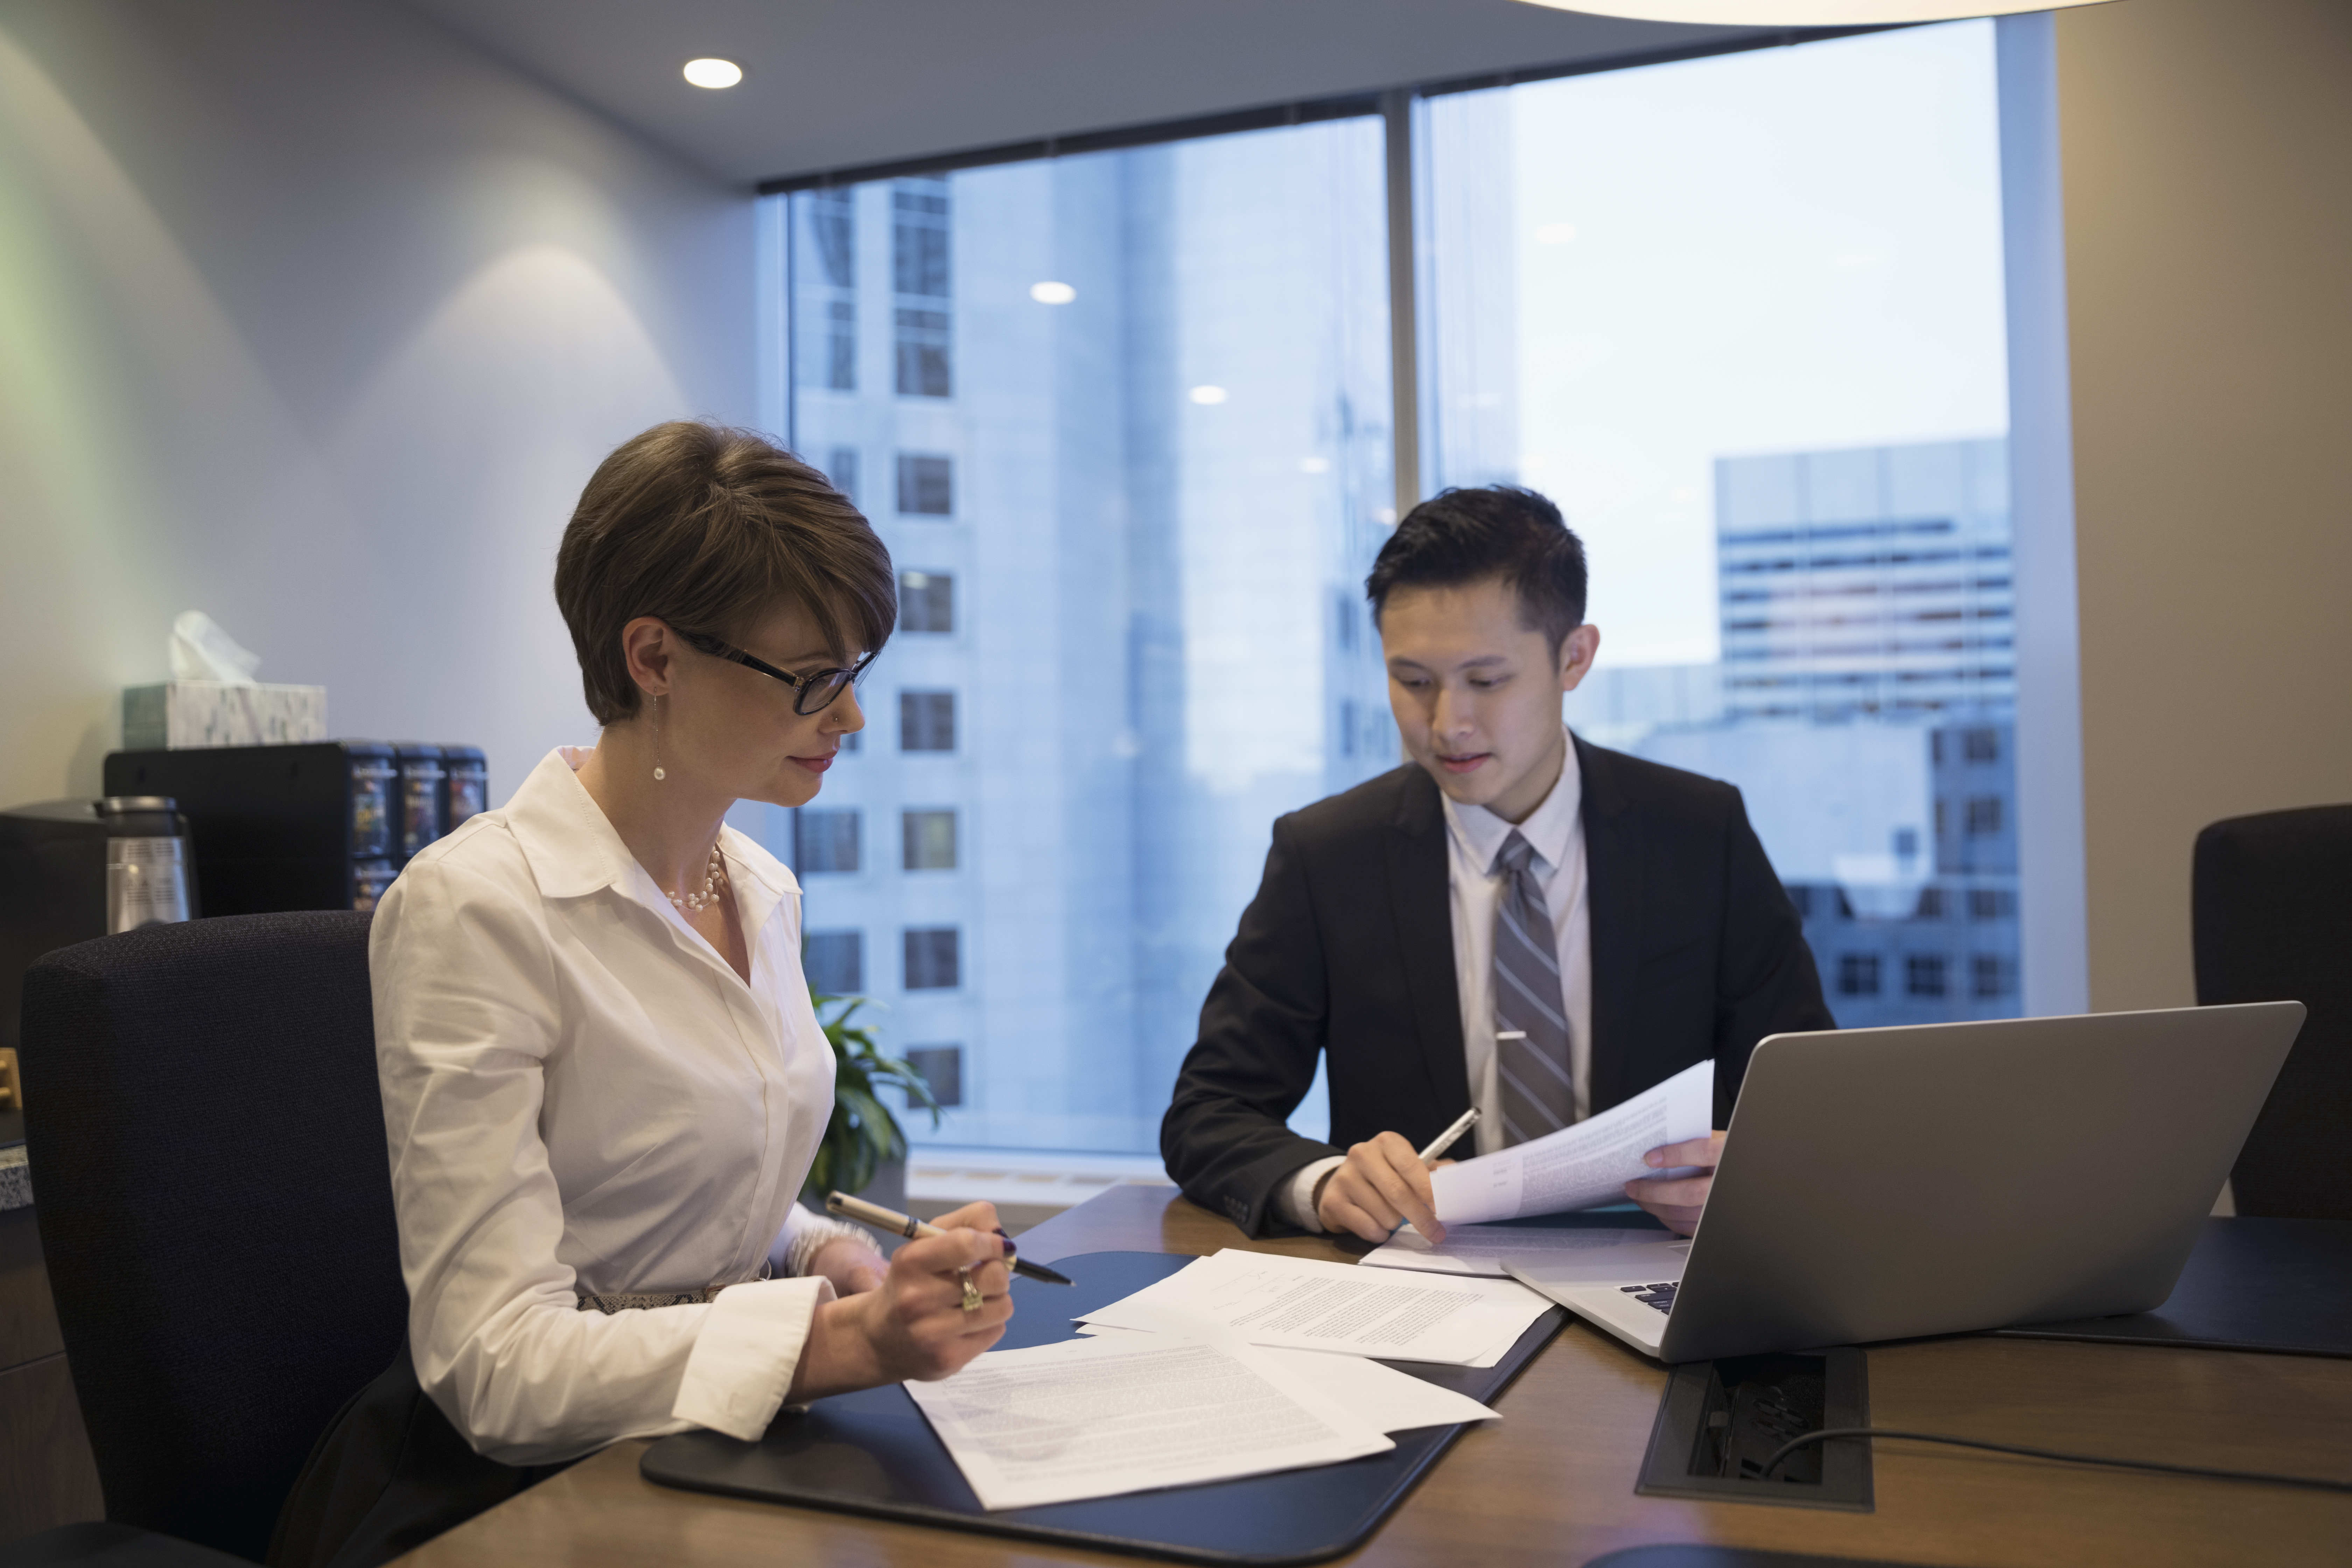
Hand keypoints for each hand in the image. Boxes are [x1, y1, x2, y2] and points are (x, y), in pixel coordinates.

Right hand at [788, 1202, 1012, 1399]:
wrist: (880, 1338)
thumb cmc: (911, 1281)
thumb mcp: (927, 1242)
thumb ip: (967, 1223)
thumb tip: (1002, 1237)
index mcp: (911, 1262)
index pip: (968, 1243)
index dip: (992, 1243)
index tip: (994, 1247)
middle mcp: (918, 1298)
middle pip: (995, 1277)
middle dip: (998, 1272)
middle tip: (984, 1276)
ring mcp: (933, 1333)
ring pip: (1003, 1306)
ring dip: (997, 1299)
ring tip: (975, 1300)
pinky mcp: (949, 1359)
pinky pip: (996, 1330)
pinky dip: (990, 1324)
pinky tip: (967, 1323)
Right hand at [1315, 1132, 1450, 1244]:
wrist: (1342, 1185)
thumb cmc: (1384, 1176)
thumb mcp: (1407, 1167)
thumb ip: (1432, 1171)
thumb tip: (1455, 1178)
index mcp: (1386, 1142)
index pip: (1410, 1165)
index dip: (1427, 1189)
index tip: (1440, 1208)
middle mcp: (1362, 1154)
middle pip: (1398, 1193)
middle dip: (1421, 1218)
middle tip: (1436, 1233)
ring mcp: (1345, 1177)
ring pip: (1384, 1214)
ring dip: (1396, 1224)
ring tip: (1392, 1218)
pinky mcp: (1333, 1200)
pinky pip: (1367, 1227)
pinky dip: (1379, 1233)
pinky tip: (1377, 1224)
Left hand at [1624, 1131, 1725, 1235]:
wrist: (1743, 1176)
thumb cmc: (1725, 1156)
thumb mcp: (1716, 1142)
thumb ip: (1691, 1142)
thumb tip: (1653, 1147)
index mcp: (1727, 1155)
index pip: (1703, 1153)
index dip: (1675, 1155)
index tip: (1649, 1158)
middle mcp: (1725, 1184)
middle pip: (1688, 1192)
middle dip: (1653, 1191)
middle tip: (1632, 1185)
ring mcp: (1720, 1207)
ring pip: (1683, 1213)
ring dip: (1654, 1205)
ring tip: (1638, 1196)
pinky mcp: (1711, 1223)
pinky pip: (1686, 1226)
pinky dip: (1666, 1218)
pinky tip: (1655, 1207)